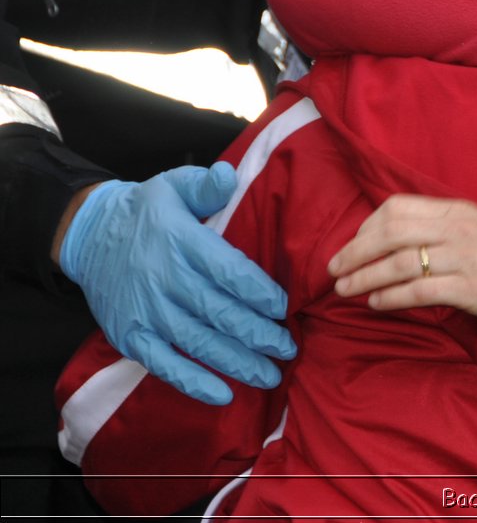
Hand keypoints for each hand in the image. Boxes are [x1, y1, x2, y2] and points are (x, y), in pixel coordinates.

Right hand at [57, 163, 296, 405]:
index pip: (228, 271)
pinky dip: (193, 383)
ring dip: (237, 362)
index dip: (259, 293)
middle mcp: (164, 279)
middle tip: (289, 348)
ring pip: (198, 342)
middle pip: (219, 312)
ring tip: (270, 375)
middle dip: (259, 335)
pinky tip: (223, 395)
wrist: (90, 235)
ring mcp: (146, 311)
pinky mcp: (130, 335)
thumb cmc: (147, 210)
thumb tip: (229, 178)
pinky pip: (163, 365)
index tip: (284, 308)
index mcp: (181, 242)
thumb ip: (206, 185)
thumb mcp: (175, 185)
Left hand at [327, 195, 476, 331]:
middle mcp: (456, 229)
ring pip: (397, 263)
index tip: (354, 245)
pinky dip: (390, 297)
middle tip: (335, 269)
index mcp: (457, 211)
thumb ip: (445, 229)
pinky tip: (376, 303)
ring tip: (345, 290)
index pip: (397, 208)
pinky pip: (417, 291)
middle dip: (354, 251)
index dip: (367, 226)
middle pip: (389, 232)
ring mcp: (463, 258)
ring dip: (364, 277)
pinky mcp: (468, 289)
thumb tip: (403, 240)